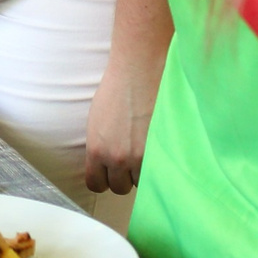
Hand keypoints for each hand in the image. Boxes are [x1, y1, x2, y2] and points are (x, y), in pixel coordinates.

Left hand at [83, 44, 157, 195]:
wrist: (140, 70)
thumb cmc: (117, 88)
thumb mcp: (97, 121)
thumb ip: (100, 146)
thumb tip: (104, 163)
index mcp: (97, 150)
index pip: (96, 185)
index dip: (104, 180)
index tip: (110, 173)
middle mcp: (118, 158)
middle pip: (120, 187)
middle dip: (125, 176)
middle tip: (131, 159)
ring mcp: (142, 157)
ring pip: (142, 182)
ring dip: (144, 171)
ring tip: (147, 149)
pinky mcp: (162, 151)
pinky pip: (160, 171)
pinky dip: (160, 165)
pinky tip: (159, 150)